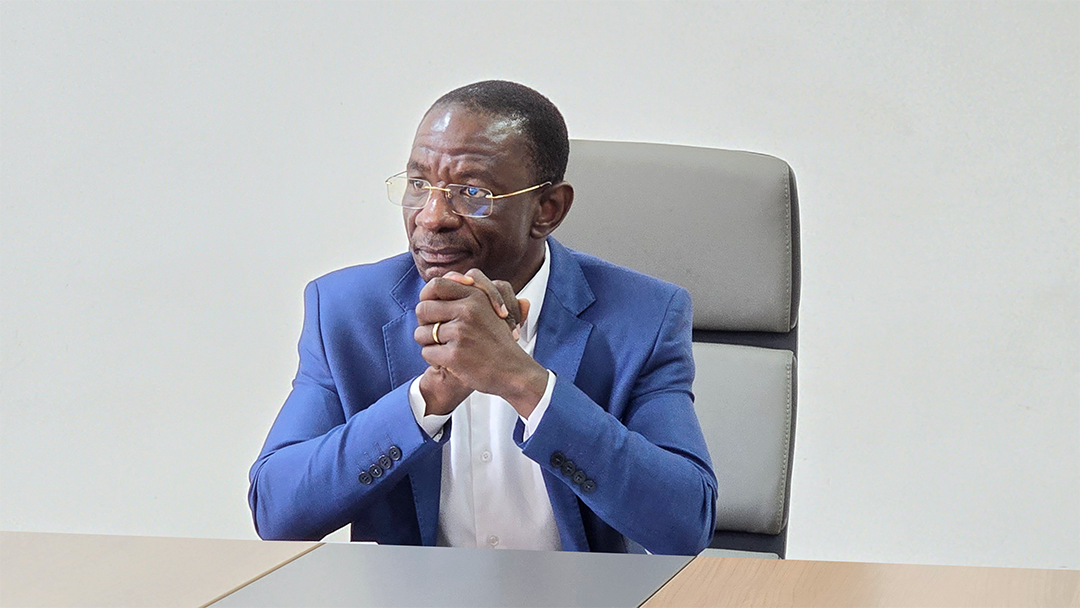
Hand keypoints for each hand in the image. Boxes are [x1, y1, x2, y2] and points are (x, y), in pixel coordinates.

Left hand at [414, 270, 547, 416]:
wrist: (514, 372)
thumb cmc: (498, 342)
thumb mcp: (490, 309)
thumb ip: (470, 293)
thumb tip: (449, 276)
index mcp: (476, 296)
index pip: (436, 285)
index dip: (427, 296)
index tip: (433, 308)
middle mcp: (468, 310)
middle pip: (423, 308)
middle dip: (425, 323)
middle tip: (437, 334)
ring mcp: (461, 332)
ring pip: (421, 333)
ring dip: (429, 344)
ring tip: (446, 349)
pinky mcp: (454, 354)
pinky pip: (427, 353)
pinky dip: (435, 360)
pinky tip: (450, 362)